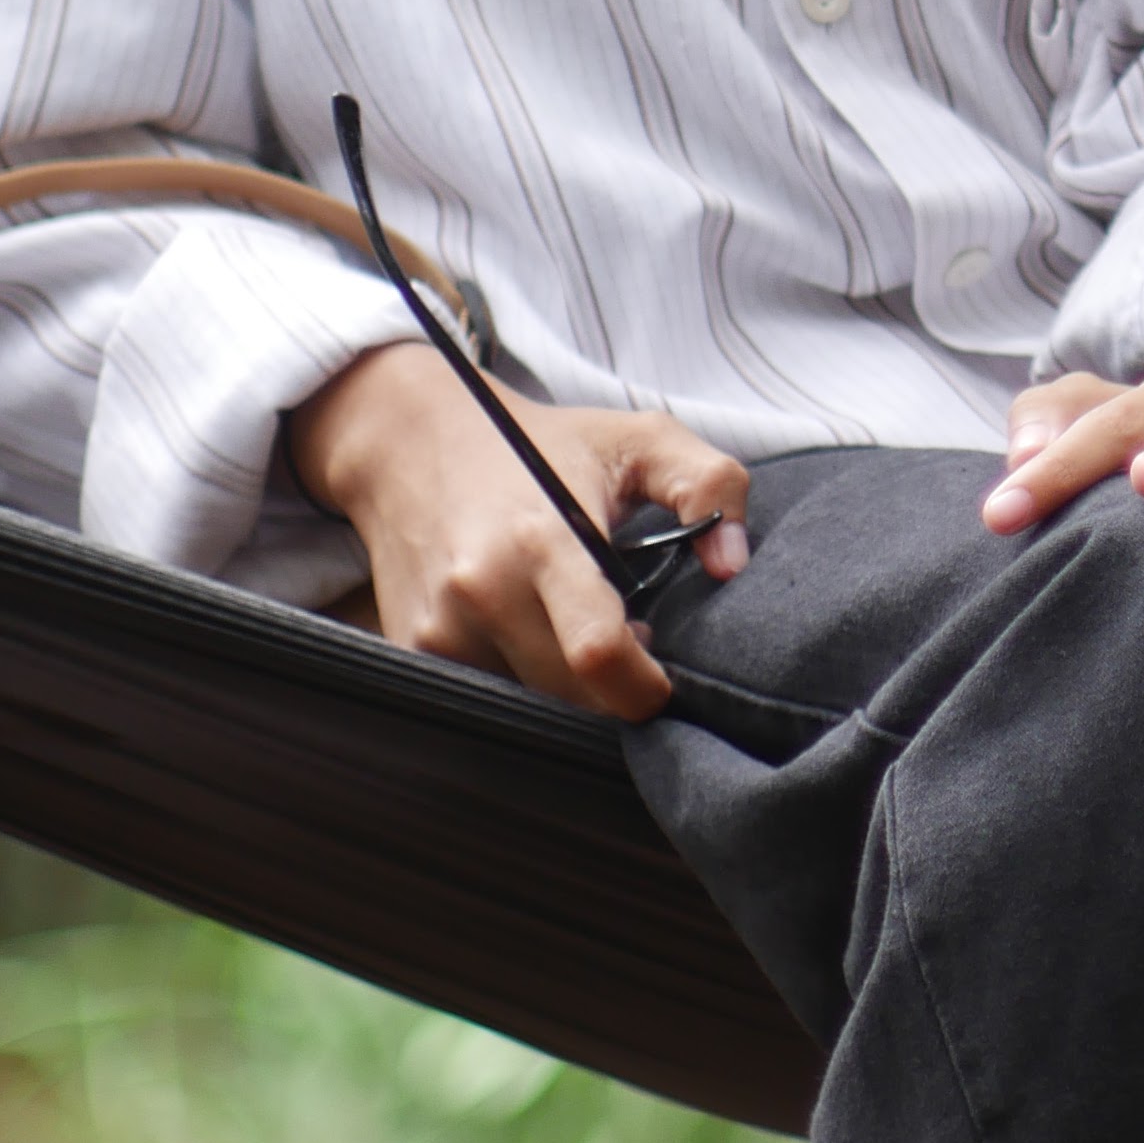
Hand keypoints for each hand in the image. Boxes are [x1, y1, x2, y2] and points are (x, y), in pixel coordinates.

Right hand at [286, 338, 749, 720]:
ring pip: (526, 704)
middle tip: (627, 646)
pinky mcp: (411, 649)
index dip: (644, 686)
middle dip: (610, 691)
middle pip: (568, 695)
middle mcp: (482, 590)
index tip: (664, 677)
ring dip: (562, 690)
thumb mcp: (638, 438)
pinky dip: (517, 681)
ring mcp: (438, 627)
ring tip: (574, 632)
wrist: (413, 440)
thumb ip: (707, 485)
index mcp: (543, 538)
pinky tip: (528, 634)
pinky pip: (483, 696)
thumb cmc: (541, 442)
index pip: (599, 653)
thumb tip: (732, 566)